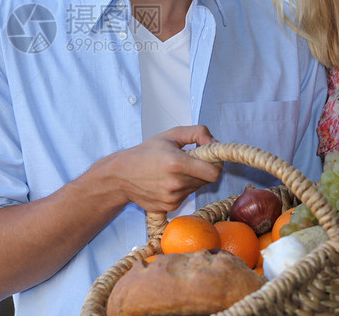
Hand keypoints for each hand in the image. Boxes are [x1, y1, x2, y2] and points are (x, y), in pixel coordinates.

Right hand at [103, 125, 221, 212]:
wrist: (121, 176)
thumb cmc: (145, 153)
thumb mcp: (170, 135)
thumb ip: (197, 133)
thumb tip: (216, 142)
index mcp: (177, 163)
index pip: (214, 173)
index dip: (217, 165)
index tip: (211, 159)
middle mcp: (176, 183)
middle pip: (207, 180)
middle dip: (203, 170)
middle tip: (191, 161)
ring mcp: (172, 197)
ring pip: (196, 188)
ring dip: (192, 179)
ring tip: (174, 171)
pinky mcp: (169, 206)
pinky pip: (186, 196)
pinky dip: (182, 189)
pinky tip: (168, 181)